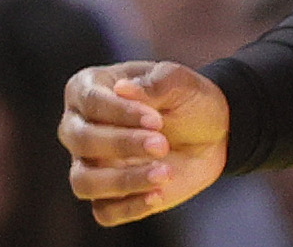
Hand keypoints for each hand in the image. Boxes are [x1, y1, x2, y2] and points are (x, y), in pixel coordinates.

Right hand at [61, 60, 228, 224]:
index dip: (121, 112)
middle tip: (161, 144)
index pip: (90, 101)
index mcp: (91, 87)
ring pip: (84, 181)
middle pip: (81, 140)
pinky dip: (130, 206)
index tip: (157, 120)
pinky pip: (103, 211)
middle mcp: (80, 127)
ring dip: (123, 180)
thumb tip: (122, 88)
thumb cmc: (188, 100)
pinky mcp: (106, 197)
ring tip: (164, 174)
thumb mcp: (181, 82)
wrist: (212, 135)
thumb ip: (155, 82)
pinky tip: (159, 194)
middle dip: (121, 144)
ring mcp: (90, 165)